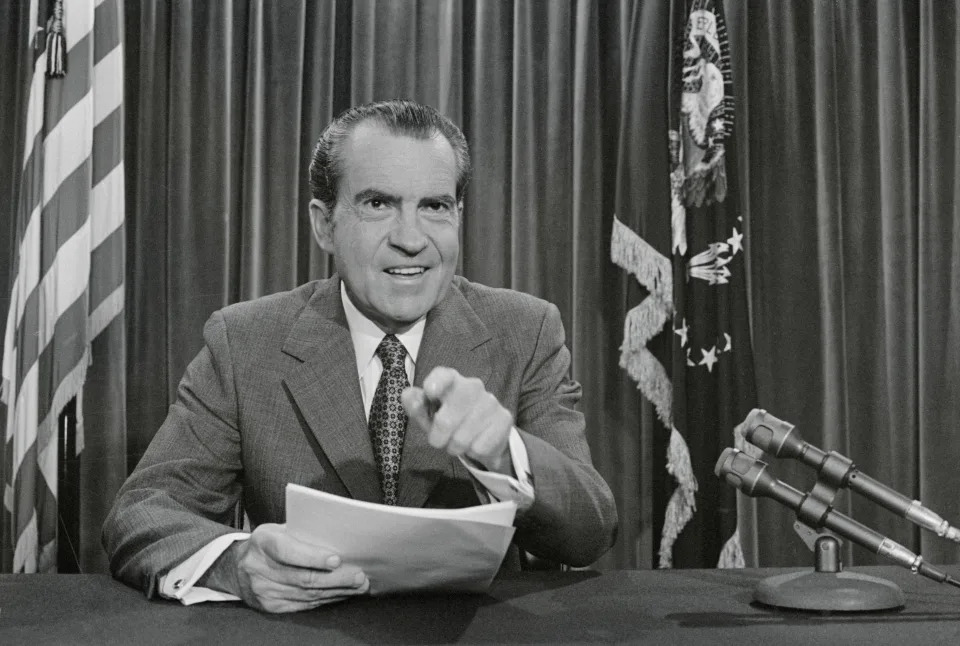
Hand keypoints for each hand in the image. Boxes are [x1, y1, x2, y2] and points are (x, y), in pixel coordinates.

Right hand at [232, 523, 368, 612]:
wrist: (237, 567)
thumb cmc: (269, 542)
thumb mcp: (279, 529)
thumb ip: (303, 532)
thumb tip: (340, 536)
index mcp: (263, 541)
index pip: (288, 552)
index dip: (313, 557)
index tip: (337, 559)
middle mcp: (259, 568)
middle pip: (303, 578)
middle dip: (336, 578)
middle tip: (359, 576)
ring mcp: (263, 591)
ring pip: (307, 594)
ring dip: (337, 591)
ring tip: (359, 586)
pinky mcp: (270, 607)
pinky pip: (303, 605)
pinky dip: (326, 600)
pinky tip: (342, 594)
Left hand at [401, 367, 513, 474]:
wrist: (485, 437)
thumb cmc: (450, 423)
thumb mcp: (429, 416)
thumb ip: (416, 406)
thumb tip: (407, 395)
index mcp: (451, 381)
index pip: (443, 375)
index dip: (436, 383)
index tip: (430, 392)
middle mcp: (473, 386)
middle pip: (446, 420)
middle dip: (439, 438)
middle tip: (441, 440)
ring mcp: (491, 402)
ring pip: (462, 439)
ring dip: (456, 447)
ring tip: (461, 441)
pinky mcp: (505, 418)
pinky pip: (480, 447)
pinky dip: (475, 452)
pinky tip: (478, 442)